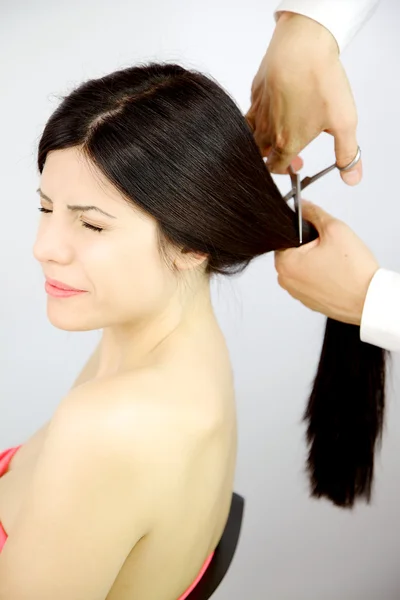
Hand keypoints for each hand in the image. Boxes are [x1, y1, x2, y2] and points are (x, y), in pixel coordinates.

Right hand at [246, 12, 361, 184]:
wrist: (301, 48)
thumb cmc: (320, 83)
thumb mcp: (344, 123)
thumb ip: (347, 154)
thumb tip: (352, 178)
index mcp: (286, 143)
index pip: (276, 168)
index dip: (286, 170)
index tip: (297, 164)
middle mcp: (267, 132)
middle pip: (261, 155)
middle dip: (273, 158)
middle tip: (291, 152)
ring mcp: (257, 112)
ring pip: (251, 136)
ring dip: (262, 141)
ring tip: (278, 133)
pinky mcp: (254, 93)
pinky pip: (250, 113)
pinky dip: (257, 118)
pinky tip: (272, 110)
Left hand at [274, 201, 378, 324]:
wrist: (368, 300)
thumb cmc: (353, 271)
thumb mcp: (334, 229)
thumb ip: (314, 213)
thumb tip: (302, 205)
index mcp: (285, 263)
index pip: (286, 236)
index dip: (305, 232)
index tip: (320, 236)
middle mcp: (286, 280)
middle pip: (294, 252)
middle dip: (311, 247)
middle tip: (331, 250)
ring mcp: (296, 293)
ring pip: (303, 266)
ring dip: (316, 261)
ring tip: (335, 263)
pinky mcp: (308, 301)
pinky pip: (310, 281)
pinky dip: (321, 275)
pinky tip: (336, 274)